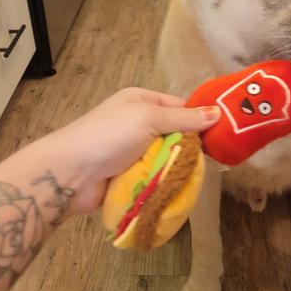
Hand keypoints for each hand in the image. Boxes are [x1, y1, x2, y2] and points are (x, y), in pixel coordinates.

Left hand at [28, 88, 220, 213]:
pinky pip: (154, 176)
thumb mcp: (148, 118)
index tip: (220, 137)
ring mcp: (132, 151)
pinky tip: (178, 190)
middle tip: (210, 164)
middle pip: (175, 135)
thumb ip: (184, 119)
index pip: (180, 108)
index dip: (199, 121)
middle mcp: (137, 123)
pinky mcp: (128, 175)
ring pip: (166, 159)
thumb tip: (218, 113)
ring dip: (176, 168)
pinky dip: (163, 182)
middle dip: (189, 149)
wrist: (70, 173)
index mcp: (141, 101)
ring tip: (195, 179)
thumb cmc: (108, 136)